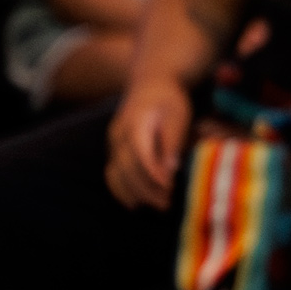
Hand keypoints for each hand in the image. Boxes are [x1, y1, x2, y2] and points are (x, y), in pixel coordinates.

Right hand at [105, 77, 193, 209]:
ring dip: (134, 194)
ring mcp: (113, 142)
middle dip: (146, 190)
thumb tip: (171, 169)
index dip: (152, 174)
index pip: (140, 154)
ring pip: (115, 174)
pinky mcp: (114, 150)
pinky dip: (121, 191)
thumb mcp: (178, 114)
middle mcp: (118, 134)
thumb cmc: (168, 100)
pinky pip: (112, 174)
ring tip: (157, 206)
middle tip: (168, 205)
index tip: (170, 188)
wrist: (150, 83)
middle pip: (126, 168)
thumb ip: (173, 140)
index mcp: (134, 123)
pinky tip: (136, 204)